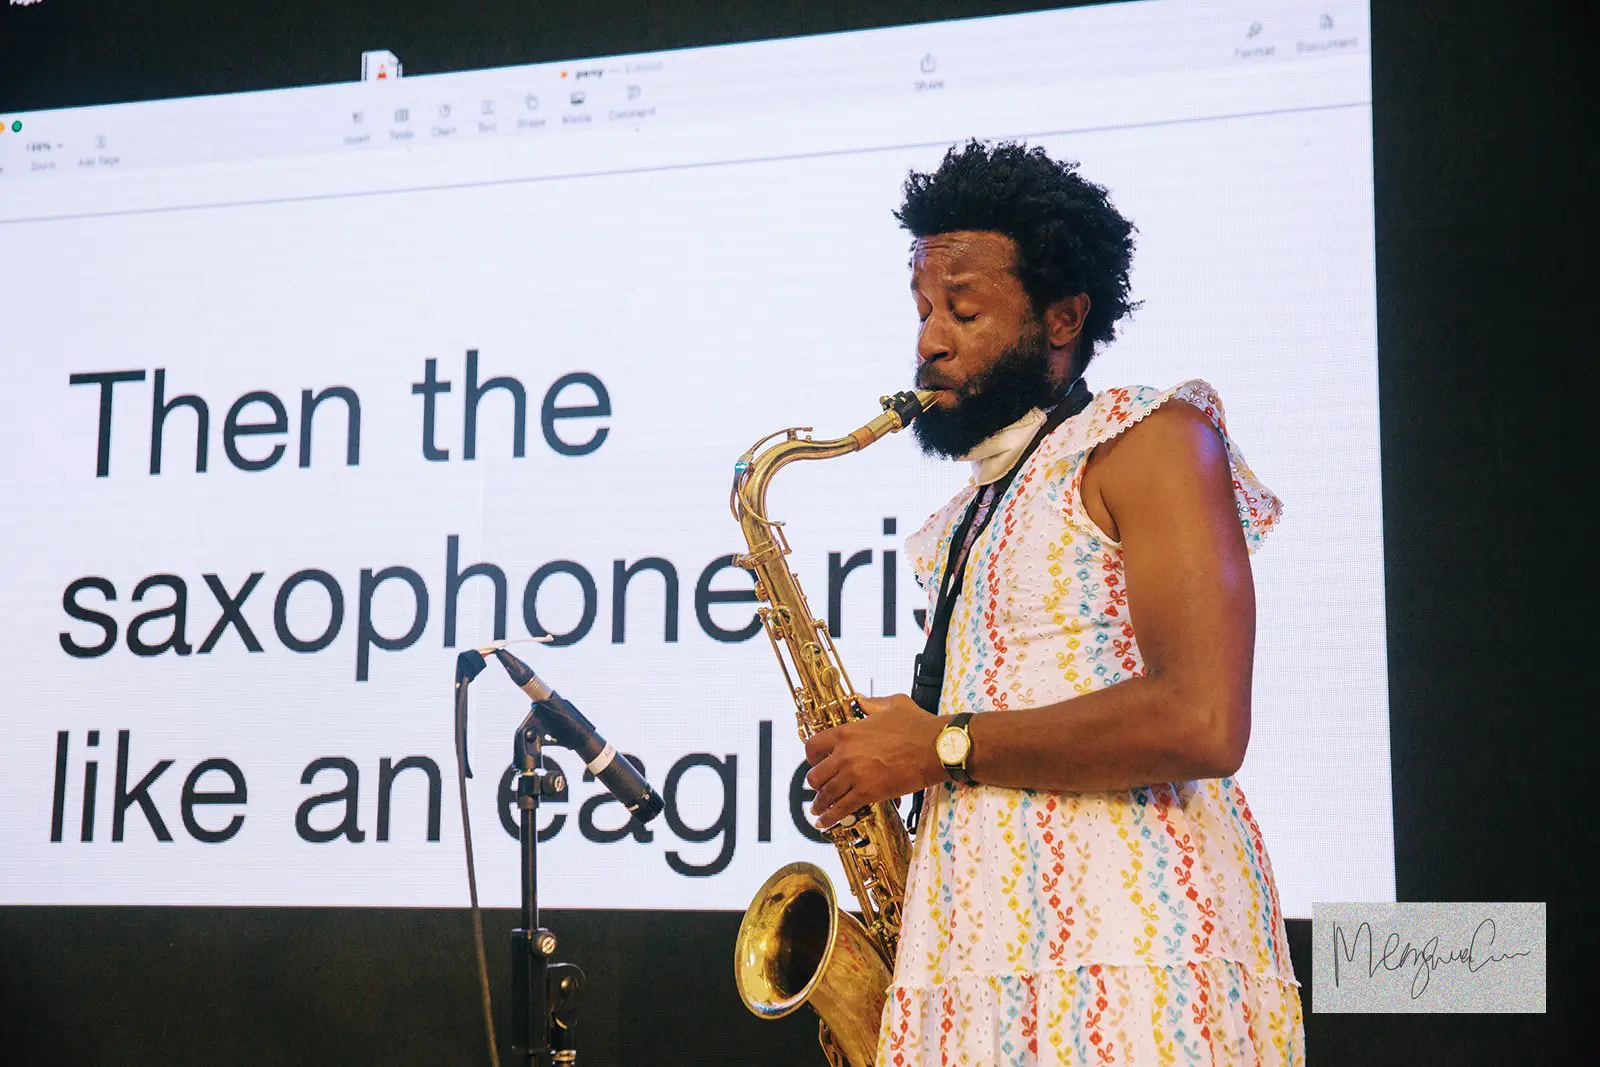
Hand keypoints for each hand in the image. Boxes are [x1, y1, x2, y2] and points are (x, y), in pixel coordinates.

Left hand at [803, 694, 947, 829]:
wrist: (935, 748)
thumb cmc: (918, 726)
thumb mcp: (892, 704)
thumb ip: (872, 703)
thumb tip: (862, 701)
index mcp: (846, 733)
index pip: (813, 746)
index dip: (810, 757)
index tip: (814, 762)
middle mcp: (844, 755)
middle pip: (814, 775)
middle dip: (814, 784)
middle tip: (818, 788)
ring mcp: (854, 775)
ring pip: (825, 795)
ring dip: (819, 804)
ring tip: (817, 810)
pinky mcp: (867, 793)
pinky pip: (841, 809)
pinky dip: (830, 818)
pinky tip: (824, 823)